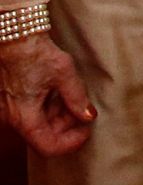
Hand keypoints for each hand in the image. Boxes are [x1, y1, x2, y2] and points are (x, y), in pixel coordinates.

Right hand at [0, 34, 95, 156]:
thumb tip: (89, 116)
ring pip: (39, 123)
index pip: (48, 146)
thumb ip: (77, 98)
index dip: (70, 143)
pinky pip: (33, 112)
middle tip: (85, 111)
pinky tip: (61, 92)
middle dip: (68, 126)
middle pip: (44, 135)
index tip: (86, 132)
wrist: (15, 38)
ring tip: (75, 97)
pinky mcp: (13, 101)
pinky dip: (49, 107)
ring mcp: (12, 110)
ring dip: (60, 115)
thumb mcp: (64, 73)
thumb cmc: (36, 54)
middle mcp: (14, 118)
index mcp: (24, 116)